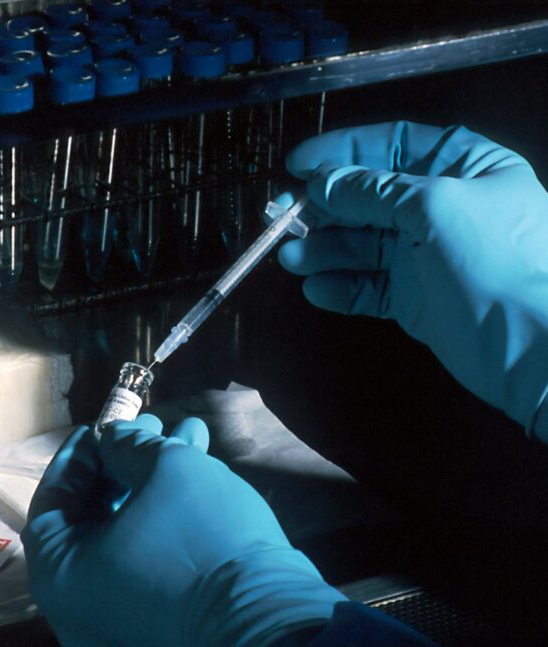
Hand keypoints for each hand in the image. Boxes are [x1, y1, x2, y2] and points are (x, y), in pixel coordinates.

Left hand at [21, 415, 343, 646]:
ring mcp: (119, 619)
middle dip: (127, 461)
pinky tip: (202, 471)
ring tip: (190, 433)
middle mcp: (78, 605)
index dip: (79, 455)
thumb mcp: (165, 469)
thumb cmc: (200, 538)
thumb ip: (128, 444)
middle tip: (152, 425)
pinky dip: (166, 516)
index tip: (102, 425)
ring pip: (129, 531)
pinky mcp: (158, 623)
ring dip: (155, 480)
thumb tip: (114, 438)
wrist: (267, 623)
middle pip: (94, 514)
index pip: (52, 500)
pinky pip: (148, 557)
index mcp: (59, 575)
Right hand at [280, 121, 547, 439]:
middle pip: (369, 197)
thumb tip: (322, 183)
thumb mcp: (435, 206)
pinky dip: (341, 287)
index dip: (343, 151)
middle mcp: (441, 205)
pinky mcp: (413, 298)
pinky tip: (316, 289)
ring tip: (291, 260)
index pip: (393, 145)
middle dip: (325, 207)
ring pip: (363, 244)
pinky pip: (368, 286)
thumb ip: (374, 191)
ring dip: (324, 249)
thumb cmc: (492, 259)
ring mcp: (425, 254)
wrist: (529, 345)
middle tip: (280, 218)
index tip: (297, 165)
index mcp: (462, 166)